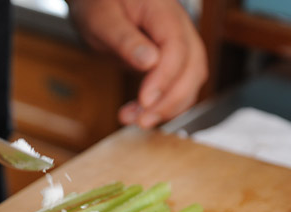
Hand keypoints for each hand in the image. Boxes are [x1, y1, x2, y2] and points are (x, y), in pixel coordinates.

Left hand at [68, 0, 206, 128]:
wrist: (98, 2)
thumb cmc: (98, 3)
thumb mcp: (102, 19)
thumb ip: (125, 39)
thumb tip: (150, 61)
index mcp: (163, 11)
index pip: (177, 47)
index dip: (165, 78)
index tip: (145, 101)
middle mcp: (179, 27)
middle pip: (193, 68)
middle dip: (171, 100)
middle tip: (142, 121)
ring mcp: (179, 45)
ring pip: (189, 82)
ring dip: (167, 108)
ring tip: (135, 120)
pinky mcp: (171, 62)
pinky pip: (178, 87)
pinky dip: (163, 106)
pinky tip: (139, 115)